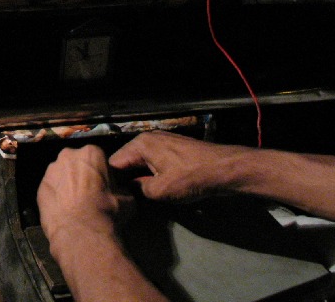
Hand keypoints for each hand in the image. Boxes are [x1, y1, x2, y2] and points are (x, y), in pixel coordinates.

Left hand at [38, 145, 133, 257]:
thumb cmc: (107, 211)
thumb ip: (121, 188)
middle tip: (89, 194)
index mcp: (91, 152)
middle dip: (81, 174)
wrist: (81, 232)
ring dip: (67, 184)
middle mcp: (68, 155)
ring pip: (61, 174)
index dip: (101, 172)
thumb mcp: (127, 198)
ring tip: (75, 204)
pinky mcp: (39, 186)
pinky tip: (63, 210)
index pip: (97, 157)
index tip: (104, 185)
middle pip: (76, 162)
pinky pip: (51, 188)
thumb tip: (120, 190)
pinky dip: (56, 196)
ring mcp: (51, 170)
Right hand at [108, 132, 249, 200]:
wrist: (223, 169)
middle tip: (122, 198)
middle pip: (127, 159)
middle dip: (125, 177)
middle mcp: (148, 138)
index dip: (111, 180)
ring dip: (139, 175)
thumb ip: (138, 189)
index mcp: (140, 144)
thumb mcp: (159, 190)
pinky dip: (151, 171)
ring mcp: (162, 140)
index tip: (110, 196)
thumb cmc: (190, 178)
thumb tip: (129, 189)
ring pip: (141, 160)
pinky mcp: (173, 147)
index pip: (114, 162)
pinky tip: (154, 184)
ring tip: (137, 194)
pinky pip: (153, 159)